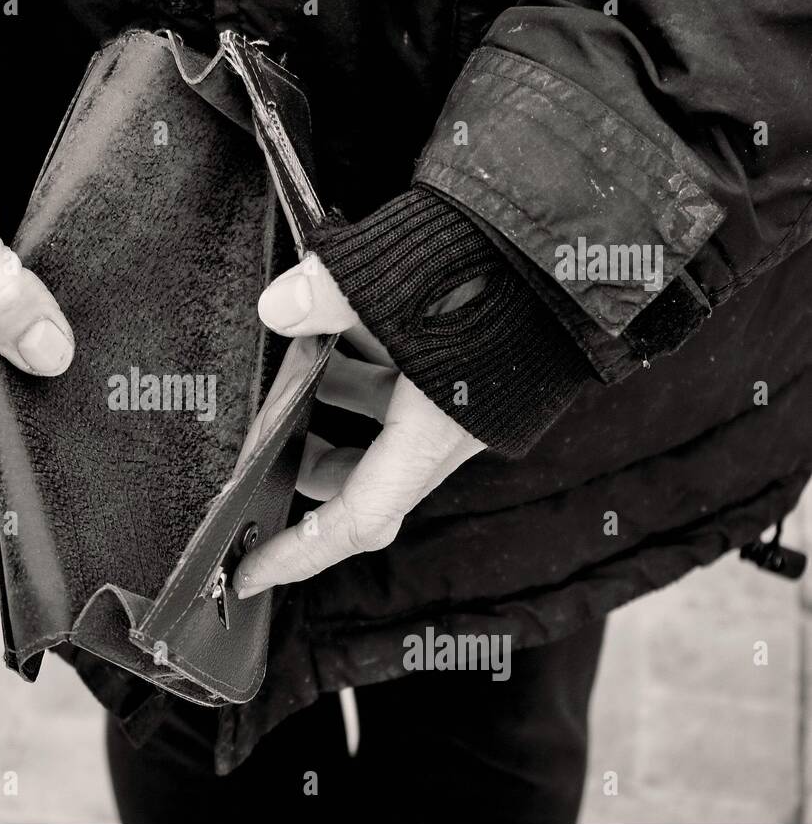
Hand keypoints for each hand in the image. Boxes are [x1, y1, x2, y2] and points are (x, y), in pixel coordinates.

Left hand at [232, 255, 485, 597]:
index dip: (300, 553)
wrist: (573, 250)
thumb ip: (330, 296)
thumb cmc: (500, 274)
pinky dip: (364, 371)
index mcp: (432, 433)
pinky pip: (403, 392)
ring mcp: (458, 407)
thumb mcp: (400, 282)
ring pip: (380, 431)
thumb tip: (279, 308)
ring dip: (333, 407)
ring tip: (295, 365)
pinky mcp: (465, 375)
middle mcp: (448, 434)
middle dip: (310, 470)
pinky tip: (340, 329)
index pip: (356, 519)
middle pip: (365, 482)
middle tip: (266, 446)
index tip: (251, 574)